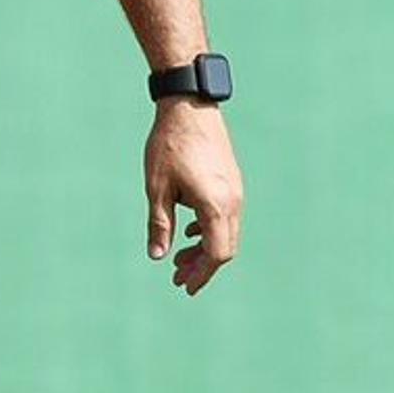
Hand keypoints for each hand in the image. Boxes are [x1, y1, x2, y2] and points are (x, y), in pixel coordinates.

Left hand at [147, 99, 242, 293]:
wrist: (189, 106)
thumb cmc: (169, 146)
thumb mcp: (157, 189)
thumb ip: (160, 225)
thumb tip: (158, 257)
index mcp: (216, 206)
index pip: (216, 254)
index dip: (201, 274)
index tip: (184, 286)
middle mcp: (233, 201)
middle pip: (224, 247)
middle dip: (202, 267)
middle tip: (178, 279)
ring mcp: (235, 190)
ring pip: (226, 232)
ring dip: (204, 249)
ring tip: (179, 259)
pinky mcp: (232, 181)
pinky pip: (226, 216)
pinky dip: (209, 230)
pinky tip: (189, 232)